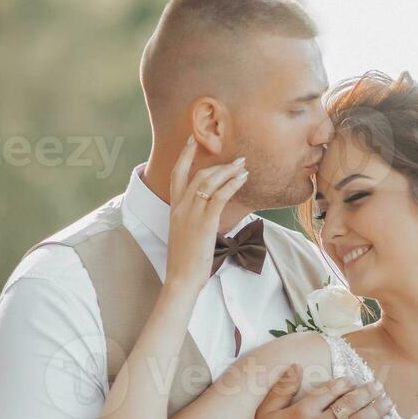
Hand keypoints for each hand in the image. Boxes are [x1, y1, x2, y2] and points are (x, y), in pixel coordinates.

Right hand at [165, 136, 248, 284]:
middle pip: (198, 175)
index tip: (193, 140)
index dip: (185, 156)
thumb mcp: (184, 235)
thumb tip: (206, 213)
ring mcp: (192, 214)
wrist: (181, 277)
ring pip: (209, 182)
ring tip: (243, 167)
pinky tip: (242, 179)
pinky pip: (219, 197)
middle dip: (219, 164)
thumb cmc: (185, 261)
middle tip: (237, 159)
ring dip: (229, 172)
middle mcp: (181, 208)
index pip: (176, 175)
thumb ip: (191, 220)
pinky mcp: (205, 223)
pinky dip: (232, 185)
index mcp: (174, 209)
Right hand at [245, 366, 393, 418]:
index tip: (354, 381)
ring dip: (376, 410)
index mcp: (302, 411)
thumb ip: (282, 388)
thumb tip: (296, 366)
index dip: (345, 383)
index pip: (330, 391)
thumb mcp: (265, 413)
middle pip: (349, 404)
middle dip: (367, 393)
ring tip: (388, 402)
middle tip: (379, 386)